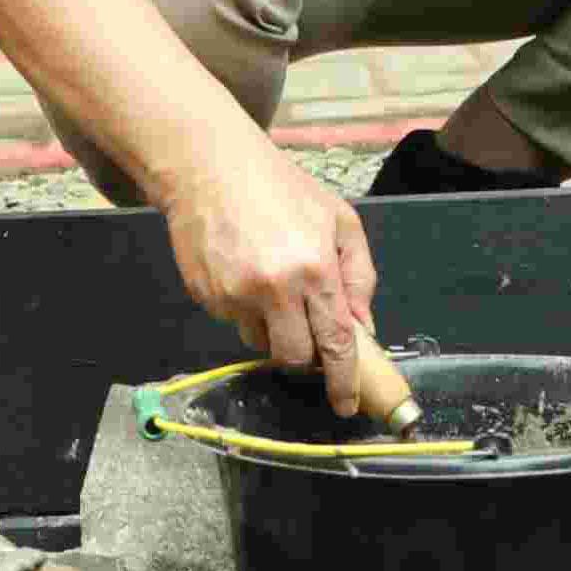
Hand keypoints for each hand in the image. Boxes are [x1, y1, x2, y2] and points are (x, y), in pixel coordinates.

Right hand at [160, 133, 384, 409]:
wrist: (208, 167)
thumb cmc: (280, 187)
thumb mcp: (337, 218)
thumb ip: (358, 274)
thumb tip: (364, 326)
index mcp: (314, 268)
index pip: (336, 342)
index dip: (344, 381)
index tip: (347, 404)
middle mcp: (275, 289)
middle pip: (296, 356)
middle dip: (306, 353)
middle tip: (306, 327)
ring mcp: (235, 296)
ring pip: (261, 343)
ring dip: (273, 329)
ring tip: (270, 283)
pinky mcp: (206, 297)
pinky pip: (233, 323)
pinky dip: (244, 310)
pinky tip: (243, 271)